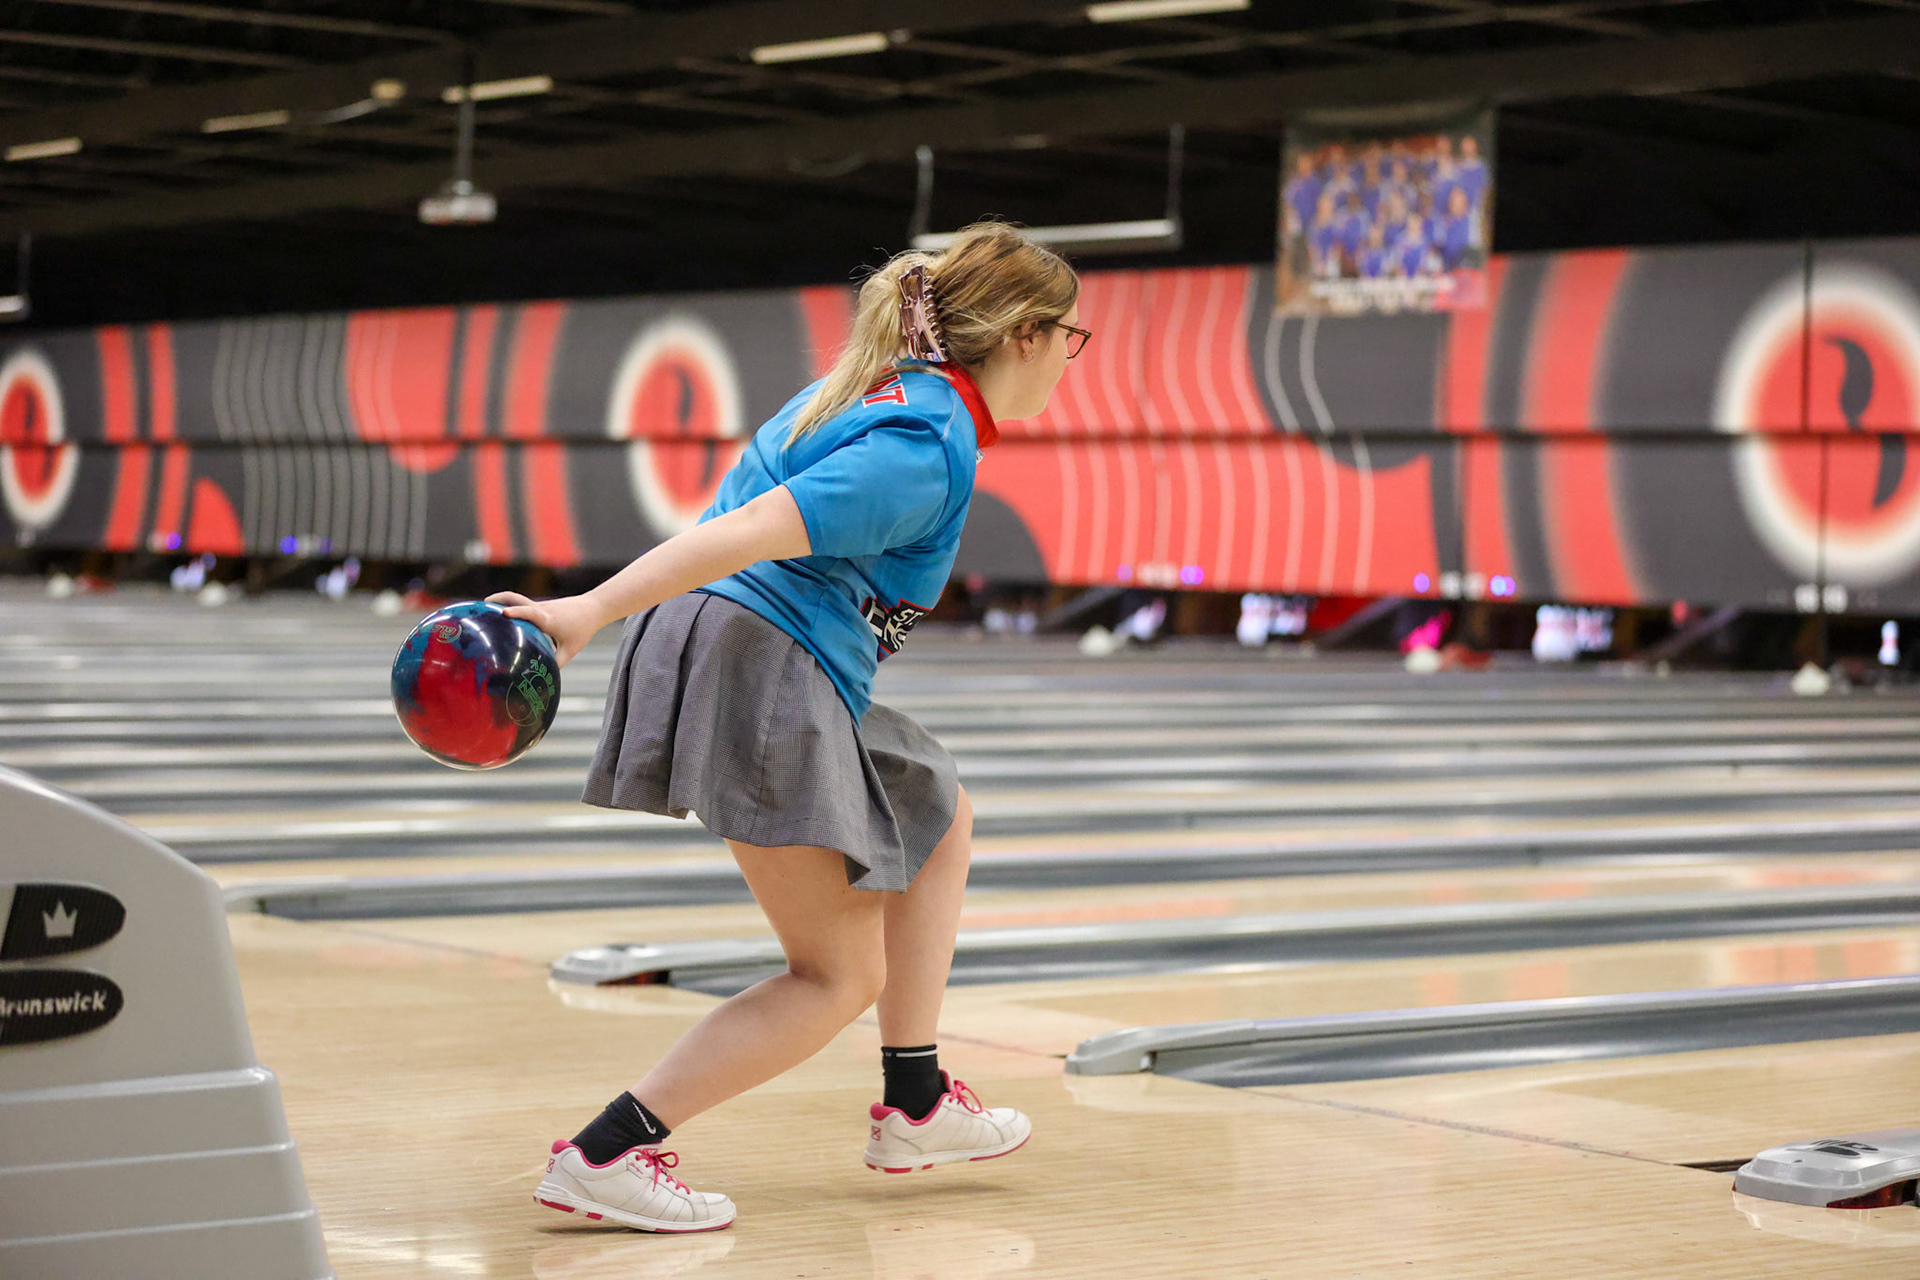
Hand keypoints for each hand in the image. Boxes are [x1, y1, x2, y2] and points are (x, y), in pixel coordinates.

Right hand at [485, 591, 607, 667]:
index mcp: (549, 620)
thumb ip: (556, 663)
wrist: (593, 608)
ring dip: (500, 602)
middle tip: (480, 608)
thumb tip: (543, 679)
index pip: (532, 613)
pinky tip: (502, 619)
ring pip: (517, 600)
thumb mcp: (571, 649)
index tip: (504, 613)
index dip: (518, 612)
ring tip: (483, 613)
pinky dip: (510, 608)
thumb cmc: (582, 628)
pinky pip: (521, 605)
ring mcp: (540, 605)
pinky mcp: (540, 606)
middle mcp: (541, 609)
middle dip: (498, 600)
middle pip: (516, 598)